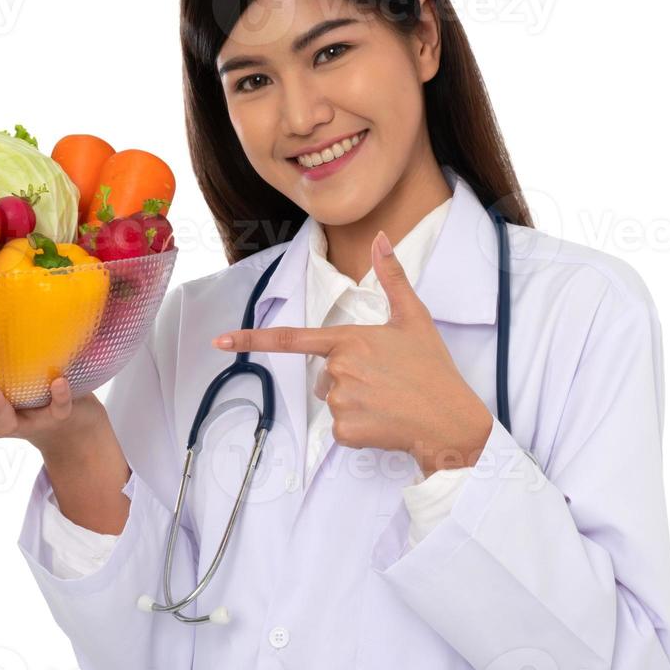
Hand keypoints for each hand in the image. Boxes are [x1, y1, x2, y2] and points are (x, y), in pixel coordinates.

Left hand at [212, 230, 492, 476]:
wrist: (450, 420)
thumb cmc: (432, 368)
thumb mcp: (414, 317)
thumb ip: (392, 276)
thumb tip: (382, 237)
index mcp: (348, 339)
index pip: (291, 339)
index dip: (251, 339)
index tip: (219, 341)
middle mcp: (338, 369)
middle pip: (324, 374)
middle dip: (348, 377)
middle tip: (386, 380)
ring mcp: (340, 401)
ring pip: (333, 400)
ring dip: (356, 402)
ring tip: (389, 400)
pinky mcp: (345, 432)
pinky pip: (341, 428)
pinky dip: (360, 428)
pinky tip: (385, 421)